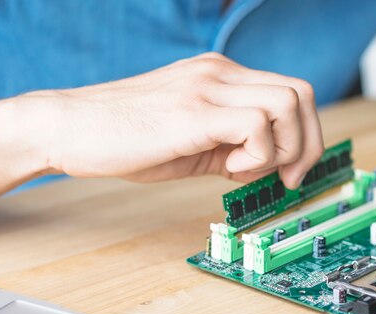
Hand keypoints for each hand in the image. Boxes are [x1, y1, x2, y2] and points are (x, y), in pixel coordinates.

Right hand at [27, 52, 322, 188]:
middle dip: (307, 144)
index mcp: (220, 76)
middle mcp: (220, 73)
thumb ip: (229, 145)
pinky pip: (256, 125)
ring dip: (282, 149)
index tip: (288, 171)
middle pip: (301, 94)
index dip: (304, 136)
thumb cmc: (124, 137)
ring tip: (244, 171)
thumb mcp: (190, 140)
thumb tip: (267, 165)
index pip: (291, 93)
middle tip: (285, 177)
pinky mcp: (193, 110)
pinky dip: (255, 156)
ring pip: (288, 104)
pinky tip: (225, 170)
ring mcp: (208, 87)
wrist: (68, 128)